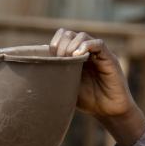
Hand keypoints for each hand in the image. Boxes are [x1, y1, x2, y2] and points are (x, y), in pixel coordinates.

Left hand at [49, 29, 144, 145]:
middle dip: (61, 44)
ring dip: (72, 45)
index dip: (55, 43)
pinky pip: (98, 44)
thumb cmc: (88, 100)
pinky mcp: (109, 58)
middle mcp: (86, 51)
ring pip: (82, 36)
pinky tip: (79, 56)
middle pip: (70, 34)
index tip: (51, 58)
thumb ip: (56, 76)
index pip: (62, 37)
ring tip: (69, 59)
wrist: (108, 111)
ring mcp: (98, 53)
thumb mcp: (66, 87)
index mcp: (75, 55)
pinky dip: (86, 46)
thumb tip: (35, 75)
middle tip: (59, 59)